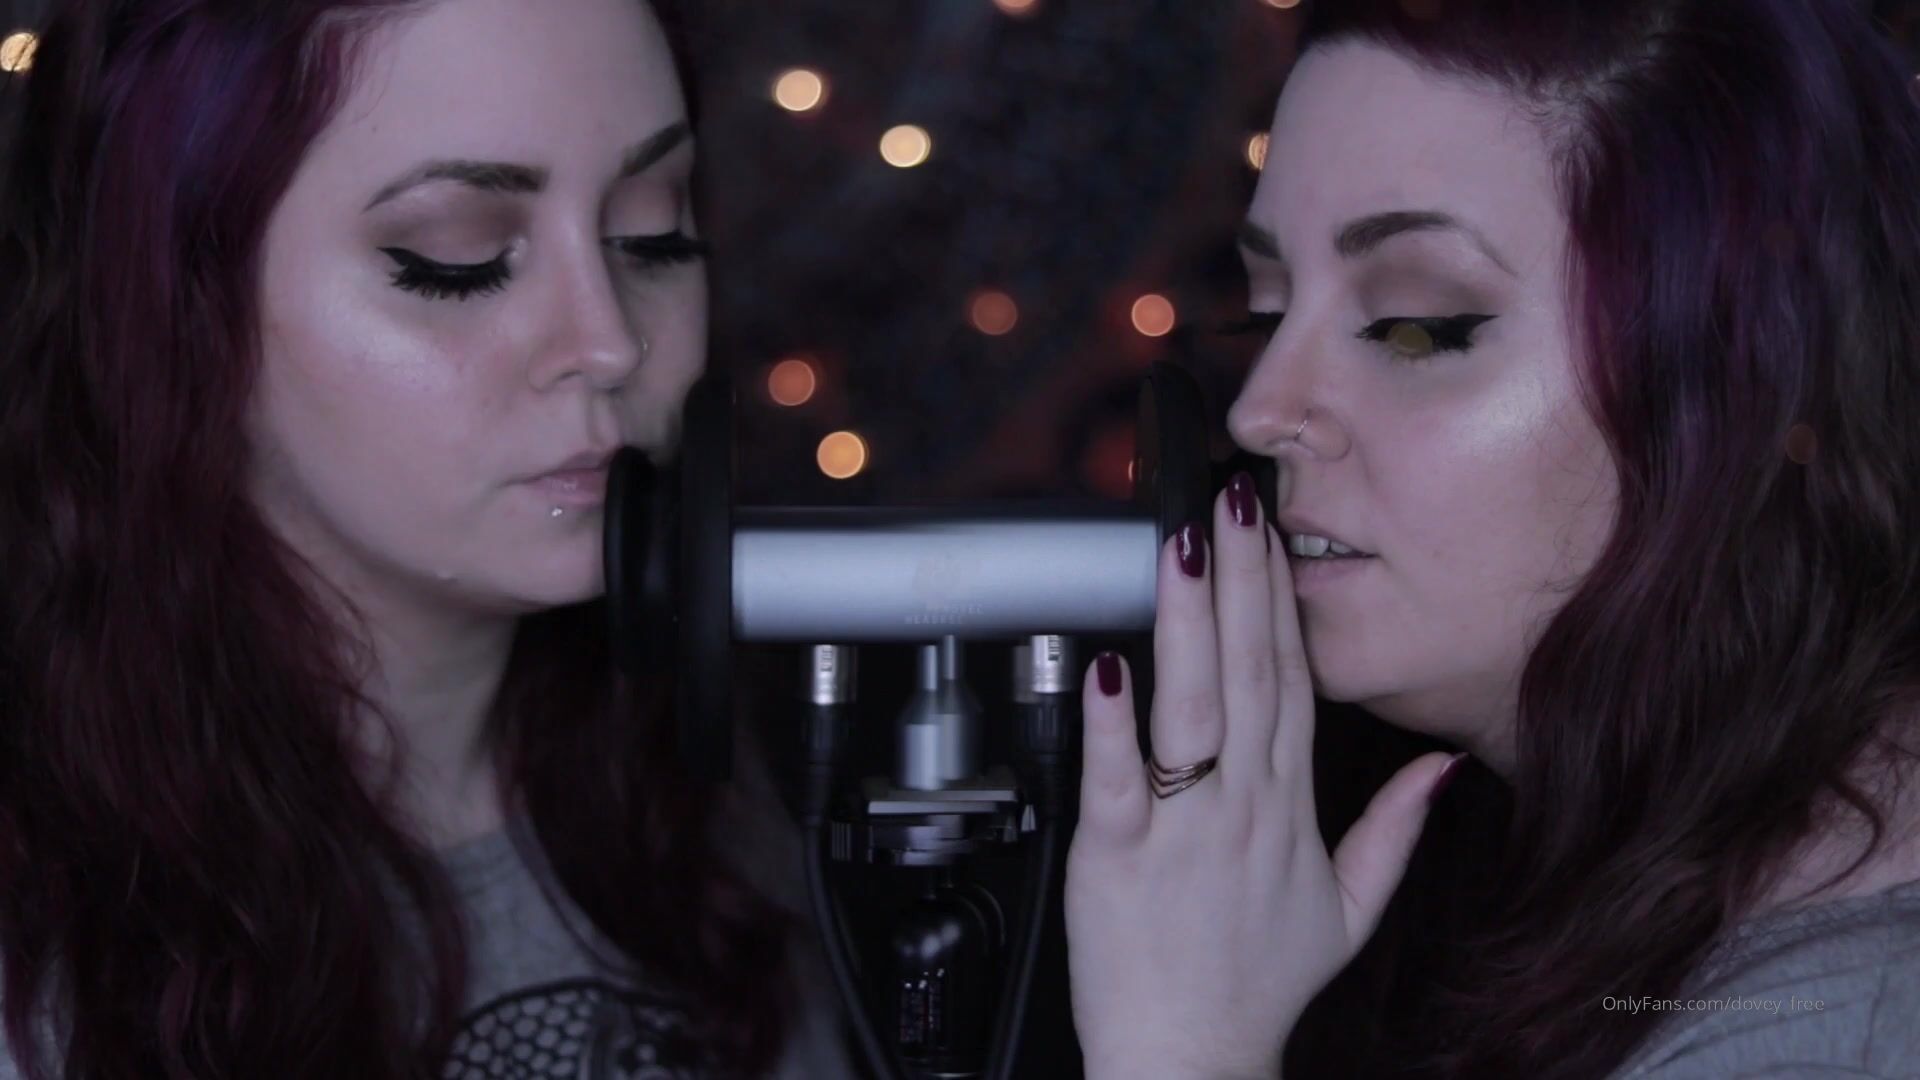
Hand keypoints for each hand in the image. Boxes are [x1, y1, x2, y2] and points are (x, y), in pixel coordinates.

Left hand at [1063, 473, 1461, 1079]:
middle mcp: (1243, 807)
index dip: (1280, 599)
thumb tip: (1441, 768)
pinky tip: (1111, 666)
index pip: (1292, 681)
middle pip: (1249, 674)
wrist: (1192, 1063)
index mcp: (1289, 809)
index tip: (1270, 529)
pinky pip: (1118, 779)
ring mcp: (1182, 828)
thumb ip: (1395, 831)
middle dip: (1240, 579)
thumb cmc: (1256, 987)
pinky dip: (1114, 724)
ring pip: (1192, 708)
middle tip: (1230, 500)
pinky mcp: (1117, 857)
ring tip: (1183, 550)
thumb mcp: (1351, 912)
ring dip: (1189, 623)